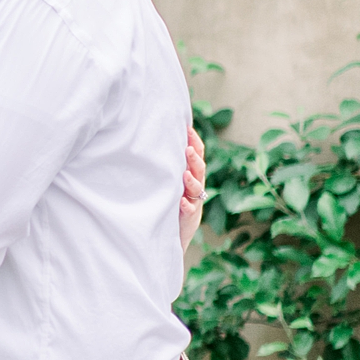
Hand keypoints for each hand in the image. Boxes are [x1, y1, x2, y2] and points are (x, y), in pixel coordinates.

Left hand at [177, 126, 206, 244]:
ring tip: (185, 174)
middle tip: (188, 148)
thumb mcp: (174, 180)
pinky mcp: (189, 217)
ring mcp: (194, 201)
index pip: (197, 155)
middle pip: (199, 169)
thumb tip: (160, 137)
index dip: (195, 142)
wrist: (176, 231)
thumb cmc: (172, 199)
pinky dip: (186, 205)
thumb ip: (172, 163)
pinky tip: (182, 202)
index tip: (188, 129)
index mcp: (192, 174)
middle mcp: (196, 186)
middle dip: (194, 159)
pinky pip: (189, 210)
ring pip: (197, 189)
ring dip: (191, 181)